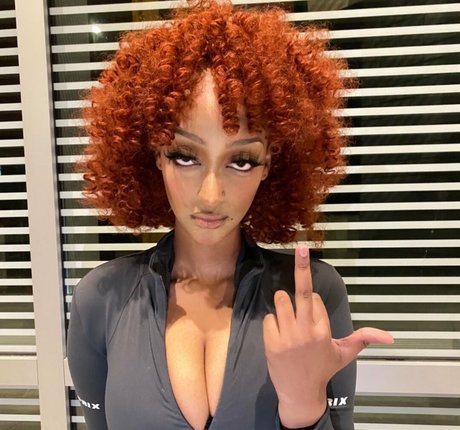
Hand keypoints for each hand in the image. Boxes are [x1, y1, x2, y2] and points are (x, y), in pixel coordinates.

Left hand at [262, 246, 392, 427]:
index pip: (315, 299)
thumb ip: (363, 339)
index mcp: (324, 330)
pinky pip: (268, 318)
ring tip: (287, 318)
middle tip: (302, 247)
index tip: (312, 315)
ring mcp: (288, 336)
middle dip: (302, 267)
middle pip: (302, 292)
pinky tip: (279, 336)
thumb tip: (390, 336)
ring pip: (281, 300)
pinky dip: (272, 323)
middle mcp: (307, 331)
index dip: (312, 303)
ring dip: (282, 303)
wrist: (300, 394)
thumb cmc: (322, 370)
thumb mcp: (344, 354)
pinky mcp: (271, 342)